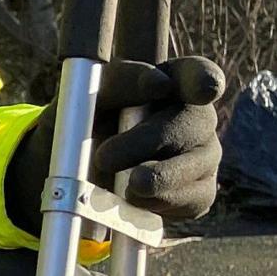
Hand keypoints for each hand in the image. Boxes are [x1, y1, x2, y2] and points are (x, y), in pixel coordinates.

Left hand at [7, 56, 225, 231]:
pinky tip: (135, 199)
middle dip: (148, 140)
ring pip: (197, 163)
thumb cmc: (85, 123)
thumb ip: (120, 82)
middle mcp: (195, 116)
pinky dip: (163, 201)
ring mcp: (203, 155)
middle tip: (105, 158)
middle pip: (194, 123)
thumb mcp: (87, 98)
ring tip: (127, 185)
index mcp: (170, 82)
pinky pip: (193, 198)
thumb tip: (159, 84)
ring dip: (159, 176)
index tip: (190, 89)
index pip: (198, 73)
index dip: (203, 79)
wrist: (72, 175)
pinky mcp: (199, 191)